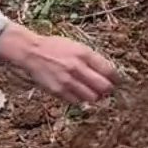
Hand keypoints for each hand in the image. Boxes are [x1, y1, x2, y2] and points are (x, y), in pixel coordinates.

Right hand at [0, 23, 119, 103]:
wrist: (31, 52)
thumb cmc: (55, 47)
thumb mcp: (75, 46)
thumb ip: (91, 58)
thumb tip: (108, 73)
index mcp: (83, 53)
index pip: (109, 70)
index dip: (116, 78)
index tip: (116, 81)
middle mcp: (77, 67)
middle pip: (104, 87)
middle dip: (108, 90)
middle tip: (106, 89)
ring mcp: (68, 80)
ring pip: (92, 97)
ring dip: (95, 96)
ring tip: (92, 92)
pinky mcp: (59, 91)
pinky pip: (77, 101)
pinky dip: (80, 99)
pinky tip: (77, 92)